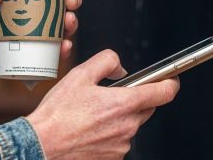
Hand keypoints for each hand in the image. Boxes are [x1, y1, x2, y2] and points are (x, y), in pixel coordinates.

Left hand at [0, 0, 81, 87]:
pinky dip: (60, 50)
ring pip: (57, 28)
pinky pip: (48, 53)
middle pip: (56, 5)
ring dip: (70, 23)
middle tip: (71, 0)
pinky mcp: (24, 56)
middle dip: (71, 0)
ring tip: (68, 22)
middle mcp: (24, 15)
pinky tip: (64, 46)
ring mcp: (26, 35)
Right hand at [26, 50, 179, 159]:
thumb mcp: (80, 74)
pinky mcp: (113, 158)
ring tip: (91, 115)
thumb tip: (120, 68)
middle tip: (109, 96)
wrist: (42, 144)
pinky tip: (90, 129)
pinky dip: (110, 133)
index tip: (170, 79)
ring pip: (130, 124)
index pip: (164, 92)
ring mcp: (122, 144)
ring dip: (118, 117)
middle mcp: (128, 126)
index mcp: (124, 103)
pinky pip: (119, 140)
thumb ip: (106, 62)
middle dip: (134, 99)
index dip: (170, 82)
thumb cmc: (58, 114)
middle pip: (146, 108)